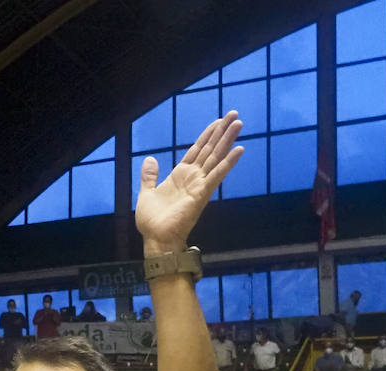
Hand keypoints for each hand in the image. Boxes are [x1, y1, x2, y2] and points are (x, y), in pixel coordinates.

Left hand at [136, 111, 242, 255]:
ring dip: (228, 140)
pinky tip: (239, 150)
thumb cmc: (152, 222)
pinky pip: (217, 175)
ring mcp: (199, 185)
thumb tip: (150, 159)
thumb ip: (149, 176)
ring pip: (216, 157)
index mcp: (180, 175)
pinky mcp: (202, 194)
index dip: (207, 135)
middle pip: (210, 149)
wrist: (156, 240)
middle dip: (222, 132)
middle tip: (235, 115)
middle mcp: (193, 177)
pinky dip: (228, 163)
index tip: (218, 121)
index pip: (197, 150)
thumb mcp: (146, 193)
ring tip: (239, 124)